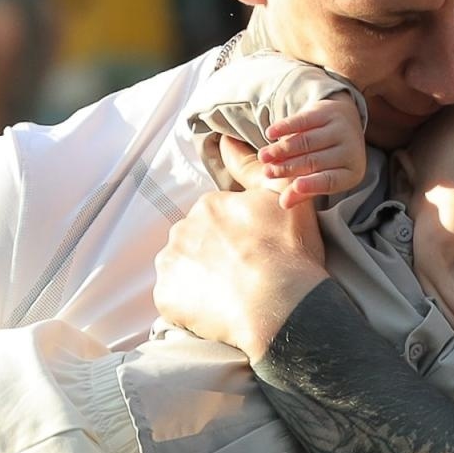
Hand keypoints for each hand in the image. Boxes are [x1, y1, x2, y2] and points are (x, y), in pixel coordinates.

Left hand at [154, 178, 328, 359]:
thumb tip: (227, 142)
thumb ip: (253, 168)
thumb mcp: (283, 197)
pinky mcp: (165, 295)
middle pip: (193, 241)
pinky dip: (189, 305)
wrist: (280, 304)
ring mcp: (171, 263)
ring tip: (228, 295)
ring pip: (181, 268)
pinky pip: (173, 299)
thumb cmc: (288, 252)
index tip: (250, 251)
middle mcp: (182, 229)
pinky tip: (215, 310)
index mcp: (208, 205)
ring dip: (198, 278)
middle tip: (239, 274)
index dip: (233, 237)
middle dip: (211, 255)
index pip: (214, 219)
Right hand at [256, 96, 367, 209]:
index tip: (296, 187)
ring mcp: (341, 128)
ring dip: (282, 149)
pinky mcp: (327, 112)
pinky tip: (270, 133)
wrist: (344, 122)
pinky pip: (303, 120)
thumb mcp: (320, 178)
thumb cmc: (328, 159)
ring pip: (306, 141)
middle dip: (287, 167)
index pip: (332, 181)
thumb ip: (302, 192)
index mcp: (352, 172)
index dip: (314, 184)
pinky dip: (285, 127)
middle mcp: (351, 150)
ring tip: (263, 157)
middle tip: (267, 172)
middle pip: (314, 161)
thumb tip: (283, 204)